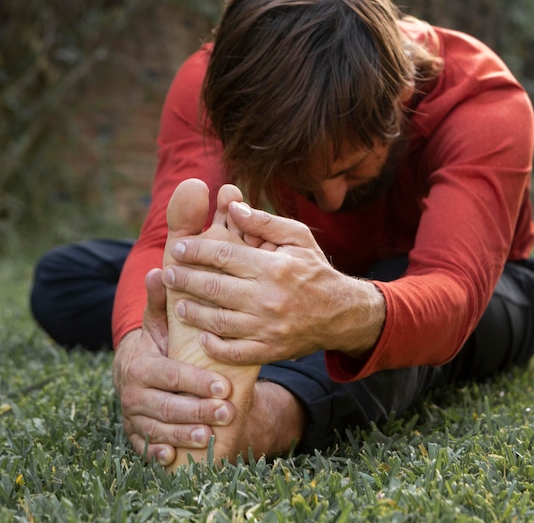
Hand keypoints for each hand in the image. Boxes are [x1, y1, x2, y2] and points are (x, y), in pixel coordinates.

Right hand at [112, 268, 234, 465]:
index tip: (224, 386)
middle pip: (166, 406)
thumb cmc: (158, 344)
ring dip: (184, 435)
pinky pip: (145, 449)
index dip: (195, 382)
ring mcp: (133, 417)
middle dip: (196, 411)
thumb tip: (161, 270)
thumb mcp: (158, 323)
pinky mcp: (136, 435)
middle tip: (226, 412)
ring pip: (159, 430)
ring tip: (210, 436)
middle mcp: (133, 393)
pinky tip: (174, 459)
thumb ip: (161, 302)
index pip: (170, 375)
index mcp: (140, 365)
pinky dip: (158, 454)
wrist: (141, 372)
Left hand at [161, 201, 385, 365]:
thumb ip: (264, 223)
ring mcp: (268, 328)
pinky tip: (202, 334)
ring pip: (217, 321)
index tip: (178, 248)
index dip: (196, 251)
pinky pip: (234, 351)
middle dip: (184, 280)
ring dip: (192, 312)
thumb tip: (232, 206)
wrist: (341, 313)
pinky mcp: (270, 350)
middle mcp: (269, 298)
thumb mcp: (298, 238)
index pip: (224, 255)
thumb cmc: (315, 270)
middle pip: (214, 288)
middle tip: (167, 274)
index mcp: (274, 267)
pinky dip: (214, 344)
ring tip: (177, 302)